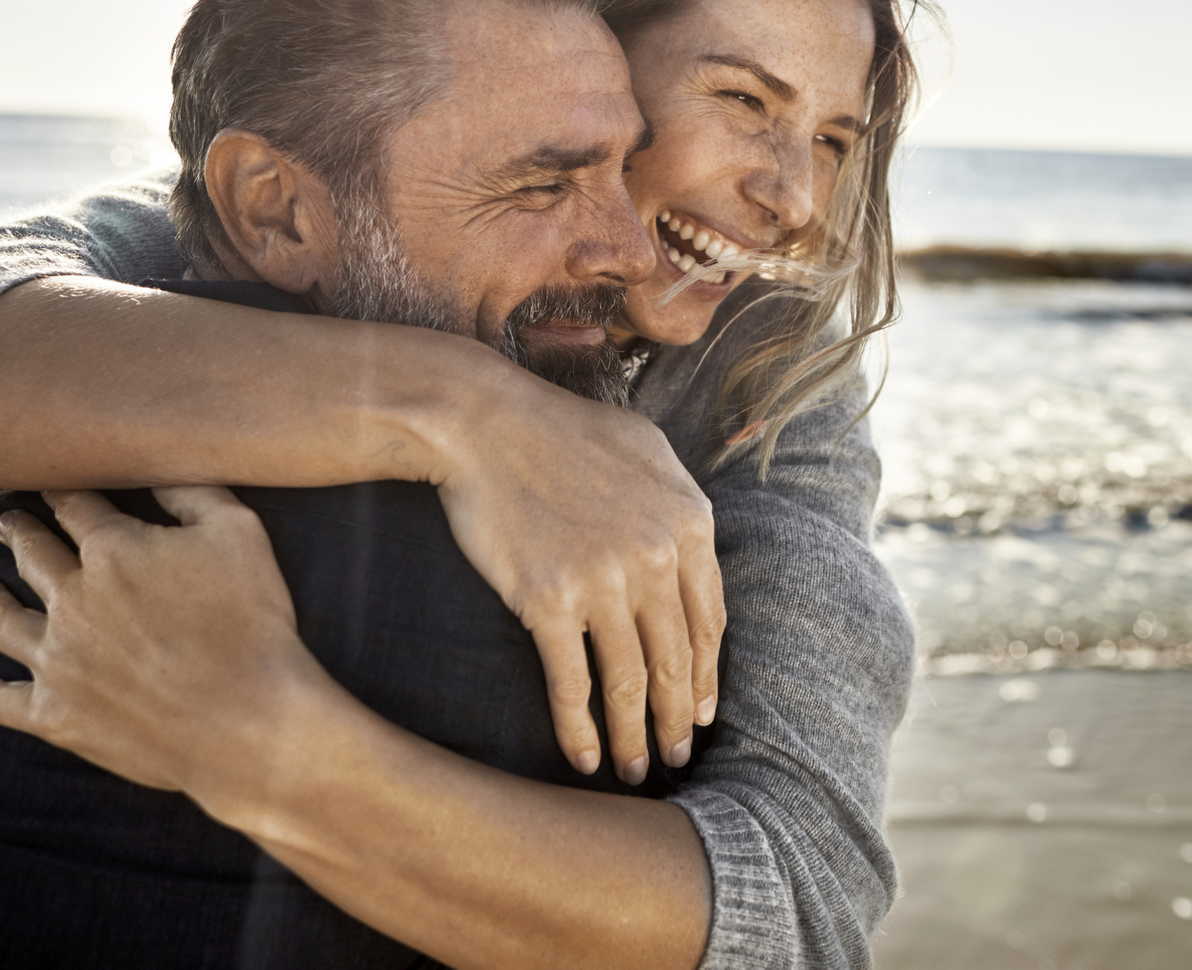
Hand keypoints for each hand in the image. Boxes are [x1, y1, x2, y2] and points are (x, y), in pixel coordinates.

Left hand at [0, 487, 320, 797]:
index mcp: (113, 550)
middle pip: (31, 555)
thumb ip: (193, 492)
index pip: (75, 505)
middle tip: (7, 522)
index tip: (51, 481)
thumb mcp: (239, 534)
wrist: (245, 722)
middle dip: (18, 533)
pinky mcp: (54, 714)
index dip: (62, 490)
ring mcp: (56, 659)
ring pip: (3, 620)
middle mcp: (72, 599)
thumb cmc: (251, 623)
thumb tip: (157, 464)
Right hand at [425, 376, 725, 783]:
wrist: (482, 423)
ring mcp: (604, 582)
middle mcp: (656, 557)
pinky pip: (572, 682)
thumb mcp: (646, 449)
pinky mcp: (549, 602)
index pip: (709, 620)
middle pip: (675, 660)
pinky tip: (584, 758)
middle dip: (678, 718)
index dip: (706, 674)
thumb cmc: (560, 430)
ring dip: (635, 736)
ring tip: (637, 769)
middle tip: (677, 756)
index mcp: (689, 523)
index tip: (702, 709)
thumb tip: (695, 549)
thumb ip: (679, 503)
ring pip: (629, 681)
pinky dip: (580, 728)